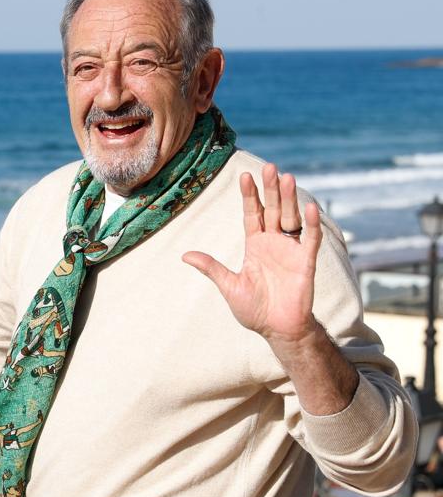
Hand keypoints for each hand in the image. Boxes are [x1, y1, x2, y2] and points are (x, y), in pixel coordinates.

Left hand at [182, 163, 321, 345]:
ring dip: (289, 198)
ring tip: (287, 177)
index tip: (244, 175)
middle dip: (270, 189)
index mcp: (255, 246)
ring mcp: (291, 250)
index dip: (249, 196)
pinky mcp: (306, 262)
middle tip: (269, 167)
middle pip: (272, 210)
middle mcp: (274, 243)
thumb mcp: (229, 286)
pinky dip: (312, 223)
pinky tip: (310, 206)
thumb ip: (211, 268)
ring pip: (291, 217)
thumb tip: (185, 255)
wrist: (277, 329)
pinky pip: (311, 238)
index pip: (252, 214)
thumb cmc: (254, 309)